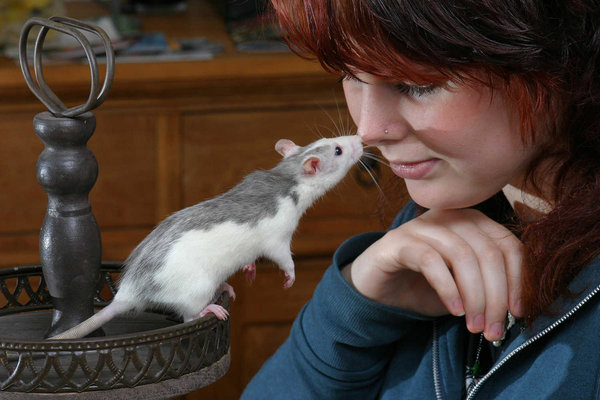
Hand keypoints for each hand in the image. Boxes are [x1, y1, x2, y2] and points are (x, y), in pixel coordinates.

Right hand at [341, 208, 523, 341]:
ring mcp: (422, 226)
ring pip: (462, 255)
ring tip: (474, 325)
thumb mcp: (465, 287)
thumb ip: (489, 287)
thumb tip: (520, 308)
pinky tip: (454, 310)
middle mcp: (450, 217)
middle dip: (496, 296)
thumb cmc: (424, 286)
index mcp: (473, 221)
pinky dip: (447, 288)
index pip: (508, 245)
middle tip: (494, 329)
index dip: (518, 280)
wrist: (377, 289)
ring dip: (474, 296)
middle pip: (488, 252)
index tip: (518, 312)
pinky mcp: (399, 241)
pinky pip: (430, 260)